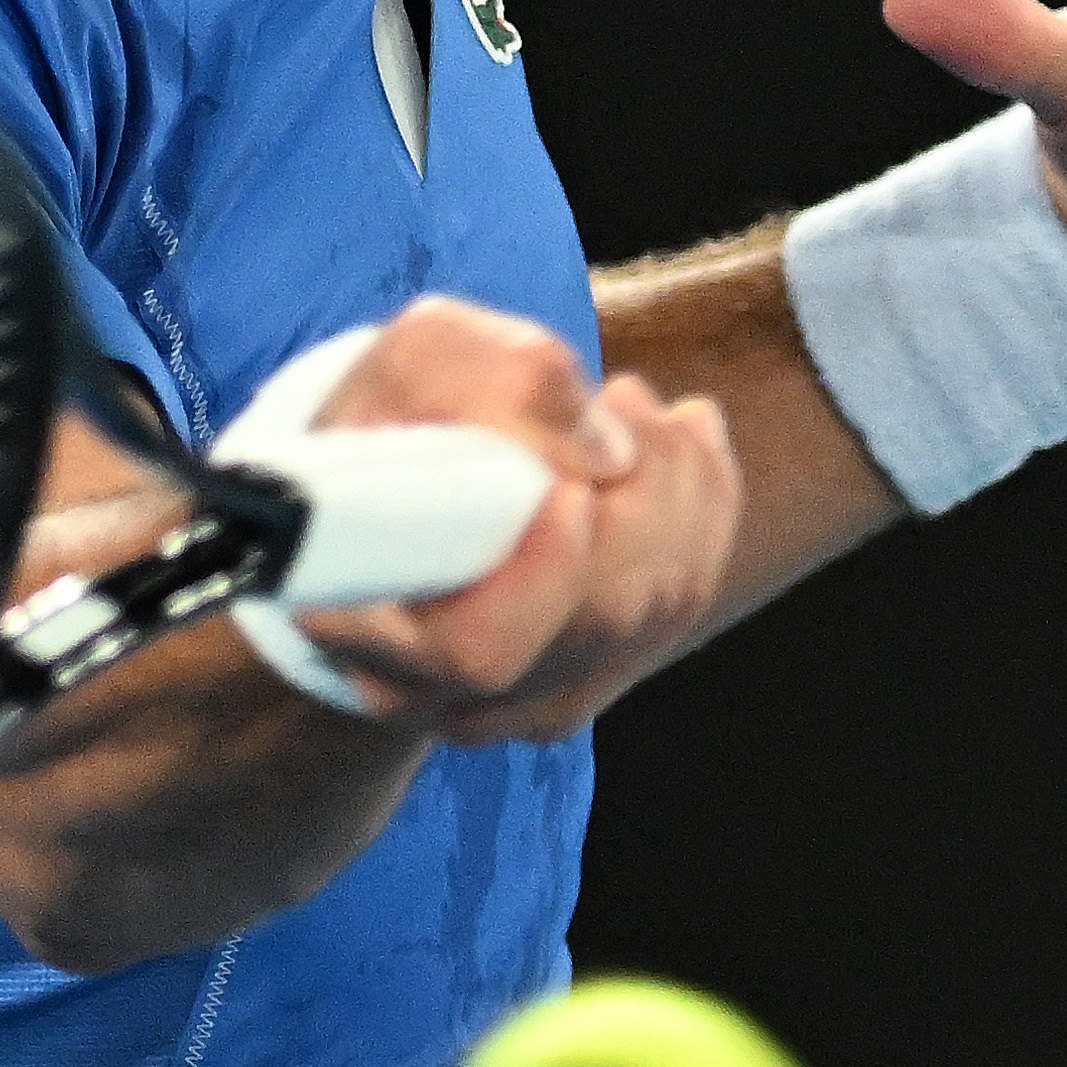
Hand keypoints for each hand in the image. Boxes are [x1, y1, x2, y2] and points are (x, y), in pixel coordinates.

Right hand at [284, 295, 740, 739]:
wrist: (385, 482)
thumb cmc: (388, 418)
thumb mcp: (412, 363)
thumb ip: (494, 380)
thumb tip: (608, 449)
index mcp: (361, 626)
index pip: (478, 648)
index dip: (547, 571)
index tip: (573, 483)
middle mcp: (440, 694)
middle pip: (595, 621)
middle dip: (641, 493)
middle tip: (621, 395)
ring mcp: (521, 703)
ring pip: (651, 613)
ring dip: (679, 489)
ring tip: (636, 403)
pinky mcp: (587, 680)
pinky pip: (680, 608)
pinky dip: (705, 510)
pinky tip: (685, 439)